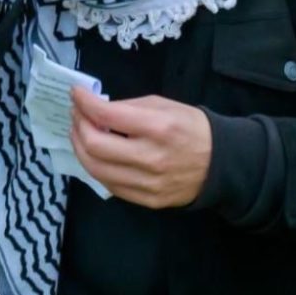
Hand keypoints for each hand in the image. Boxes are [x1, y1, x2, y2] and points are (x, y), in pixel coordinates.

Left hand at [69, 91, 212, 208]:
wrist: (219, 164)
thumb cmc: (191, 128)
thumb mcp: (165, 105)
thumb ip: (130, 107)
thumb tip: (97, 109)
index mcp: (157, 127)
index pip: (108, 115)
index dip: (84, 102)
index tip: (76, 94)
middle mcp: (150, 158)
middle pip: (95, 146)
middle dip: (78, 126)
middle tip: (76, 115)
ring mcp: (147, 183)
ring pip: (96, 169)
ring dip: (80, 148)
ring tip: (80, 134)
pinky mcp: (146, 200)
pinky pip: (109, 184)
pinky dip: (96, 167)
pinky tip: (96, 155)